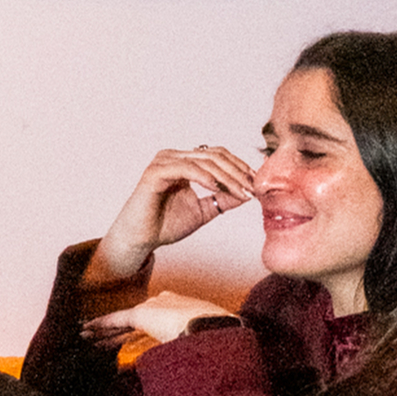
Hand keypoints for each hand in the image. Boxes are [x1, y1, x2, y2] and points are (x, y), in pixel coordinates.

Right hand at [81, 145, 257, 289]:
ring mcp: (164, 162)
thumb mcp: (203, 210)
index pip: (218, 156)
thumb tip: (248, 193)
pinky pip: (186, 168)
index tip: (255, 185)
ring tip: (240, 192)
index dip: (239, 168)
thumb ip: (223, 199)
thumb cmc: (164, 225)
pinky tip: (217, 188)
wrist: (140, 240)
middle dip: (237, 172)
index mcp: (184, 162)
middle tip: (252, 188)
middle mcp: (174, 157)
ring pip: (204, 160)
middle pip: (215, 155)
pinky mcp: (155, 172)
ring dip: (226, 176)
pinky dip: (204, 177)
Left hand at [81, 289, 229, 350]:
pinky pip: (115, 320)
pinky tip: (87, 328)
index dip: (140, 333)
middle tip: (100, 340)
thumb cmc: (219, 338)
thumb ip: (195, 353)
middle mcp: (165, 305)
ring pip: (122, 322)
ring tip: (86, 336)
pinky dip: (100, 324)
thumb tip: (196, 373)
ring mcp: (154, 308)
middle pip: (134, 321)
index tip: (132, 340)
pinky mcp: (142, 314)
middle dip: (116, 333)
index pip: (154, 322)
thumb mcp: (208, 344)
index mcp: (182, 310)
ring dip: (103, 331)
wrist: (215, 328)